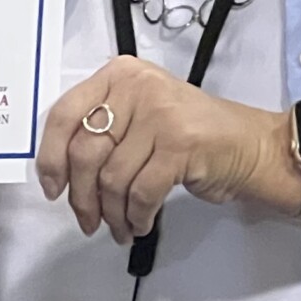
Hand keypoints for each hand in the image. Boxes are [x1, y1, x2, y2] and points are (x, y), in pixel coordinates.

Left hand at [36, 58, 300, 244]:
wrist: (250, 145)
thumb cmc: (190, 135)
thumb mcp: (138, 115)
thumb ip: (101, 127)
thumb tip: (58, 169)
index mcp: (118, 75)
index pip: (65, 114)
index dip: (50, 157)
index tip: (52, 187)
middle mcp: (136, 87)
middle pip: (86, 152)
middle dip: (81, 196)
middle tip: (87, 220)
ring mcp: (160, 114)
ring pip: (112, 177)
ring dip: (112, 213)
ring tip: (118, 226)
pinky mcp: (181, 144)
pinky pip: (141, 192)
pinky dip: (136, 215)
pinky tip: (139, 223)